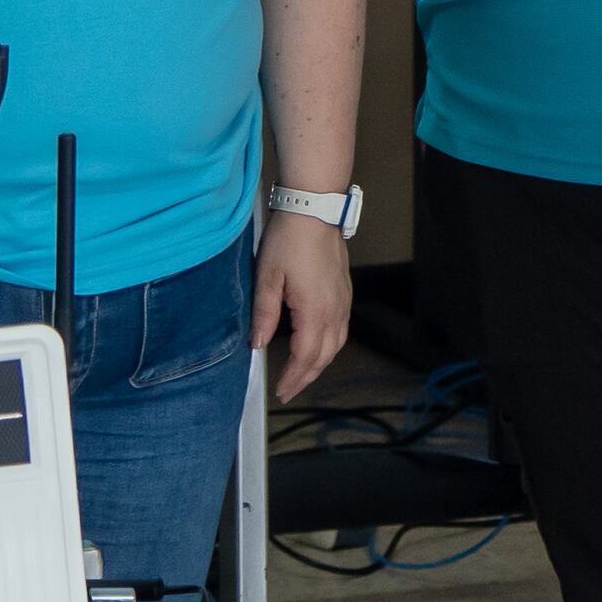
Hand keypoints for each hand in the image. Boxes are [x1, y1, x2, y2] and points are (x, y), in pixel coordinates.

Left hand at [252, 208, 354, 400]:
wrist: (314, 209)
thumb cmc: (289, 240)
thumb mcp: (266, 277)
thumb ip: (263, 314)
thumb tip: (256, 344)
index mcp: (315, 311)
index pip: (305, 356)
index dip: (293, 377)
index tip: (280, 391)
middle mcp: (335, 310)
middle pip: (324, 356)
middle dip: (306, 377)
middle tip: (289, 391)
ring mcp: (343, 301)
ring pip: (336, 344)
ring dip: (319, 363)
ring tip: (302, 374)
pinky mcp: (344, 291)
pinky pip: (341, 329)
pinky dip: (329, 346)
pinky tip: (317, 346)